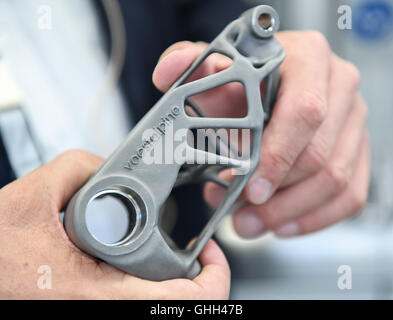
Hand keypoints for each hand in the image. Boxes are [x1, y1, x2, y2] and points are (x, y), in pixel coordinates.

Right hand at [0, 150, 229, 298]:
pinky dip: (152, 285)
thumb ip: (81, 167)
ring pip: (156, 304)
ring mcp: (96, 306)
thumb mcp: (34, 193)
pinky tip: (145, 263)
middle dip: (195, 278)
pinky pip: (136, 298)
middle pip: (175, 307)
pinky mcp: (89, 302)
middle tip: (196, 254)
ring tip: (176, 258)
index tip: (211, 255)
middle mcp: (99, 305)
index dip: (212, 280)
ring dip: (174, 283)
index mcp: (93, 289)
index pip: (179, 303)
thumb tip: (112, 166)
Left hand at [153, 31, 369, 238]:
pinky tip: (283, 224)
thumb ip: (190, 67)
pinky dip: (315, 217)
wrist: (269, 82)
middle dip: (277, 197)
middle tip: (242, 214)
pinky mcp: (355, 150)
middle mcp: (338, 88)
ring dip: (290, 212)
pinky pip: (350, 194)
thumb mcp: (216, 66)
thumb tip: (165, 74)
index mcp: (307, 58)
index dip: (278, 156)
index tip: (250, 188)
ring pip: (336, 180)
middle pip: (320, 155)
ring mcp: (352, 121)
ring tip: (252, 223)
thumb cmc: (247, 76)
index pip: (304, 112)